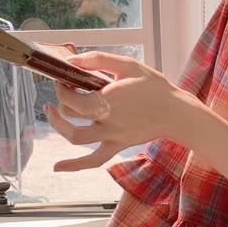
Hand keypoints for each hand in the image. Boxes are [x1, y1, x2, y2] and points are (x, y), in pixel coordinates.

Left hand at [45, 51, 186, 171]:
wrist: (176, 112)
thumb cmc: (154, 86)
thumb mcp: (129, 65)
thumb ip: (98, 59)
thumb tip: (72, 60)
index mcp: (108, 99)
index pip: (71, 97)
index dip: (61, 87)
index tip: (63, 78)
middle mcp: (107, 120)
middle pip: (71, 114)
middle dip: (60, 101)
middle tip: (60, 90)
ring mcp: (112, 136)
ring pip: (76, 137)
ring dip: (59, 126)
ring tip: (51, 114)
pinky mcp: (117, 145)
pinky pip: (93, 160)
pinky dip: (74, 165)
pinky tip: (57, 167)